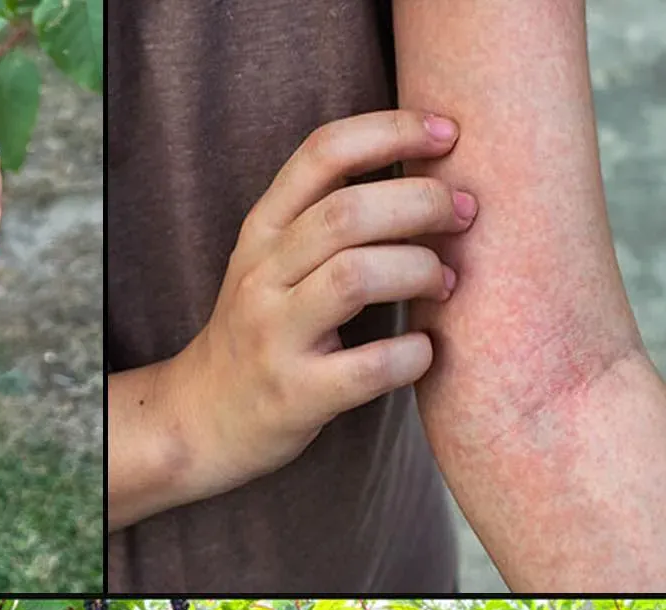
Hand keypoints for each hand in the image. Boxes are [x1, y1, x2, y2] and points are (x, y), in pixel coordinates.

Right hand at [160, 110, 478, 502]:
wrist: (202, 421)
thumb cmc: (262, 335)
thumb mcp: (271, 264)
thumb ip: (327, 218)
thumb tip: (430, 171)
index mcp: (260, 232)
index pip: (323, 154)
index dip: (392, 131)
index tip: (447, 134)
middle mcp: (260, 278)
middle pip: (348, 213)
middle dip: (423, 203)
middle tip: (465, 216)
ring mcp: (274, 338)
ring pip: (355, 278)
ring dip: (419, 271)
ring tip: (446, 284)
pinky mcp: (296, 395)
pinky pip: (370, 365)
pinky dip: (414, 353)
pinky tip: (424, 350)